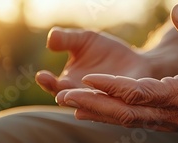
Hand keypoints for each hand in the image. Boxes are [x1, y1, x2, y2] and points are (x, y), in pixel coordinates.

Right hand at [36, 27, 151, 94]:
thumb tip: (51, 38)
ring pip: (92, 104)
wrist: (135, 58)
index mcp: (70, 84)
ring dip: (85, 102)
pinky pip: (116, 102)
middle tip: (59, 95)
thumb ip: (66, 39)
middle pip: (71, 99)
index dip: (47, 82)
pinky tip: (105, 94)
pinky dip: (110, 100)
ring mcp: (104, 101)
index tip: (42, 75)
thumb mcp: (84, 39)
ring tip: (77, 97)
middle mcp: (84, 97)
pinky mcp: (124, 99)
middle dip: (65, 96)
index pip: (54, 86)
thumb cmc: (106, 51)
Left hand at [55, 4, 177, 130]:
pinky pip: (135, 119)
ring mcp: (172, 121)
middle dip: (94, 103)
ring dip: (99, 110)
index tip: (87, 77)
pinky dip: (112, 113)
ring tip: (69, 101)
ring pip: (128, 119)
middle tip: (63, 94)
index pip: (140, 94)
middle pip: (126, 113)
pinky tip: (93, 108)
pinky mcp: (170, 119)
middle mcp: (175, 115)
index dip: (112, 86)